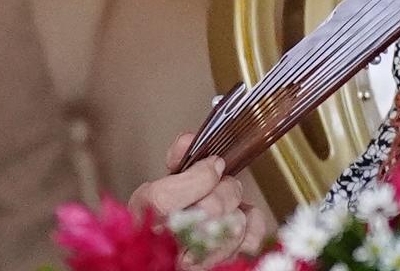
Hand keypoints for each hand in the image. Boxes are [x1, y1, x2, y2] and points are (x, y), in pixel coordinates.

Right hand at [129, 133, 267, 266]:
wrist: (175, 253)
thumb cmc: (171, 221)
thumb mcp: (164, 187)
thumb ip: (178, 163)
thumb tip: (187, 141)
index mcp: (146, 219)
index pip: (165, 200)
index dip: (198, 177)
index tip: (212, 165)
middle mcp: (168, 246)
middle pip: (209, 208)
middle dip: (223, 188)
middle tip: (221, 184)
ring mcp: (197, 261)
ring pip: (233, 223)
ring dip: (236, 207)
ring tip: (226, 207)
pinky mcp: (223, 265)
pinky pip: (251, 241)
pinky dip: (253, 223)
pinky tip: (241, 218)